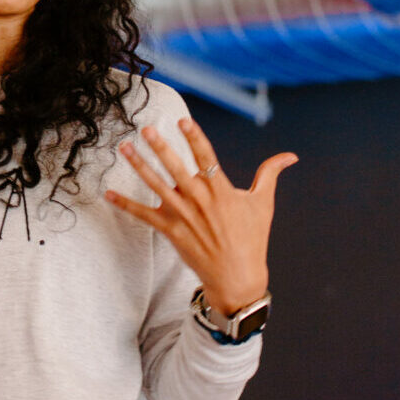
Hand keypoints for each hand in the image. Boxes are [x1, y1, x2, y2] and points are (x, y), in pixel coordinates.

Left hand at [105, 117, 296, 315]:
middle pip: (178, 170)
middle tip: (146, 129)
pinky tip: (108, 192)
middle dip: (161, 148)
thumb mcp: (263, 205)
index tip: (182, 120)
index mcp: (222, 191)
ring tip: (125, 148)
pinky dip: (126, 205)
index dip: (195, 138)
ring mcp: (184, 217)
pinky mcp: (171, 232)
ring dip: (139, 167)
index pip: (207, 158)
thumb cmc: (253, 239)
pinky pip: (145, 216)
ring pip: (157, 187)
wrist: (239, 279)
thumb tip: (291, 156)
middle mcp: (201, 202)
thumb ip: (270, 175)